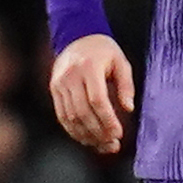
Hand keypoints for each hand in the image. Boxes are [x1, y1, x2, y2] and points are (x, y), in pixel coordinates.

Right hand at [48, 33, 135, 154]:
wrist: (77, 37)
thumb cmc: (104, 51)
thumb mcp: (121, 62)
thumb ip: (126, 85)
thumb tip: (128, 109)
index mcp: (89, 67)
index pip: (97, 100)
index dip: (107, 120)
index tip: (118, 133)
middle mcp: (70, 76)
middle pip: (82, 112)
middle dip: (98, 132)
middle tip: (112, 144)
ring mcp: (59, 83)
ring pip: (70, 117)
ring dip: (86, 135)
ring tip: (102, 145)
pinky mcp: (54, 90)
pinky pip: (62, 115)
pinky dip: (73, 130)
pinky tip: (86, 139)